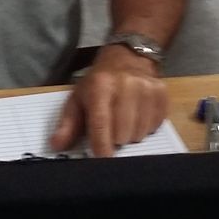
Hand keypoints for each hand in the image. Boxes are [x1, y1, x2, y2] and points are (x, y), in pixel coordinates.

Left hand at [48, 43, 167, 156]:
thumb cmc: (98, 83)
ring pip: (140, 134)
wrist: (127, 57)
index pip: (101, 124)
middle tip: (111, 128)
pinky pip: (155, 126)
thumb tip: (56, 146)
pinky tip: (138, 115)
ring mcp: (147, 88)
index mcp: (100, 87)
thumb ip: (67, 125)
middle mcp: (126, 86)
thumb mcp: (78, 99)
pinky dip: (145, 127)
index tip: (101, 161)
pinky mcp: (162, 93)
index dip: (101, 148)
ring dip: (131, 134)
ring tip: (124, 120)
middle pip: (122, 134)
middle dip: (115, 139)